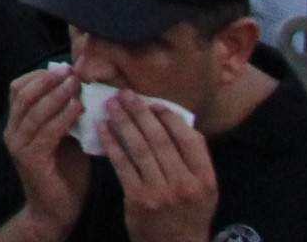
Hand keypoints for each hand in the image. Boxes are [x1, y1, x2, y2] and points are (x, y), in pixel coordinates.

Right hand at [0, 65, 91, 236]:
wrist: (56, 212)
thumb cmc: (65, 175)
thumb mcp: (66, 139)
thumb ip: (67, 118)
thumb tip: (82, 91)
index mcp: (17, 124)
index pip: (19, 88)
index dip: (40, 75)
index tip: (65, 67)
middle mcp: (12, 131)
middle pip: (22, 93)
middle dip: (47, 79)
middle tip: (70, 71)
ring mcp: (18, 145)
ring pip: (33, 109)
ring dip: (56, 94)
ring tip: (75, 85)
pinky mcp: (30, 159)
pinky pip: (46, 131)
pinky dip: (62, 116)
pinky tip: (78, 108)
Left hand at [100, 87, 218, 241]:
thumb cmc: (188, 213)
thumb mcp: (204, 189)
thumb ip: (194, 159)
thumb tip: (175, 120)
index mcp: (205, 179)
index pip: (189, 139)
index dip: (170, 117)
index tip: (153, 103)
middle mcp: (184, 184)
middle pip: (160, 139)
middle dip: (140, 112)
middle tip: (125, 94)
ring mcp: (160, 192)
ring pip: (139, 148)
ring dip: (123, 122)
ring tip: (111, 105)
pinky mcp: (137, 198)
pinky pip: (122, 164)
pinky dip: (111, 143)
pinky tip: (102, 128)